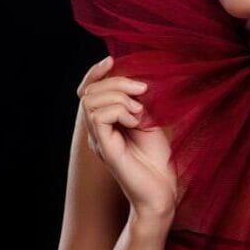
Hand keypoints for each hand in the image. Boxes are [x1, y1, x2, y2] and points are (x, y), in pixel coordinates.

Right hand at [77, 55, 176, 216]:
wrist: (162, 189)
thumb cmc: (158, 157)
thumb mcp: (148, 119)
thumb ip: (136, 100)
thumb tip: (135, 77)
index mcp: (105, 122)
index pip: (88, 91)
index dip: (95, 72)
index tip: (112, 59)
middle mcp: (97, 130)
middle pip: (90, 91)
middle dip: (116, 82)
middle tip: (142, 93)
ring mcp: (98, 139)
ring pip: (92, 101)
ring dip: (119, 97)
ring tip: (139, 111)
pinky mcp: (105, 148)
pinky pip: (99, 116)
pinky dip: (119, 110)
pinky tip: (135, 120)